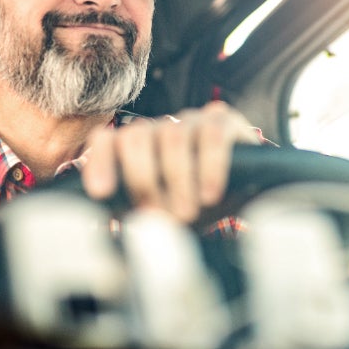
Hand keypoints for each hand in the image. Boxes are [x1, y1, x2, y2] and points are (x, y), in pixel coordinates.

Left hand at [80, 101, 262, 221]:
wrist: (247, 198)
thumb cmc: (196, 206)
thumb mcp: (163, 214)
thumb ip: (136, 214)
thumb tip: (111, 227)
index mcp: (139, 147)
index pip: (108, 141)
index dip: (101, 162)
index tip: (101, 192)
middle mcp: (162, 128)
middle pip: (137, 137)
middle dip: (143, 179)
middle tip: (157, 213)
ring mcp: (192, 121)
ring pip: (173, 137)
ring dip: (176, 180)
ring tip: (185, 213)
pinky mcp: (224, 122)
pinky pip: (212, 136)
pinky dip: (208, 168)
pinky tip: (209, 195)